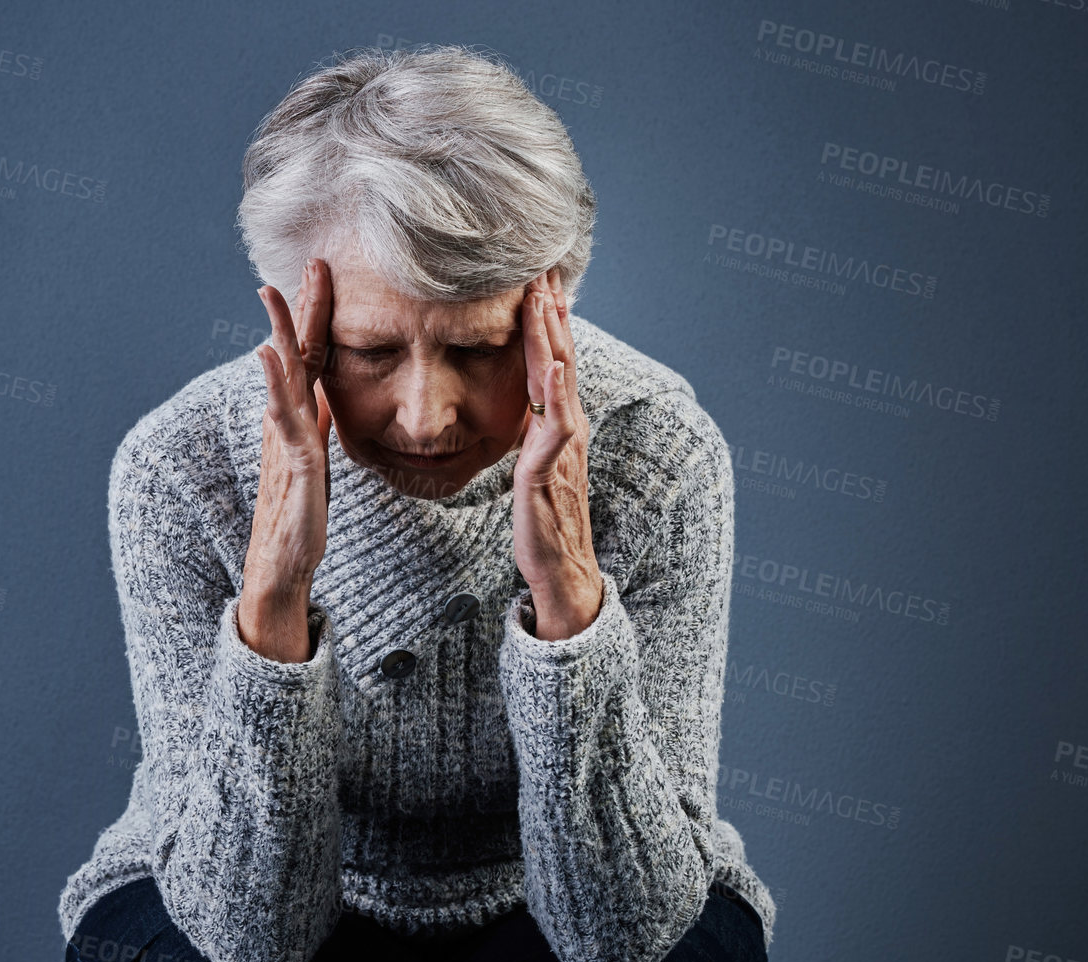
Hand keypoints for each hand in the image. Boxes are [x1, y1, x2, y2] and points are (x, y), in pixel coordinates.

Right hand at [239, 258, 335, 661]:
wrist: (283, 560)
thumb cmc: (298, 511)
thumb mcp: (314, 457)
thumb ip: (316, 423)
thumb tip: (324, 394)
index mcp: (299, 416)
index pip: (310, 356)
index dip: (315, 315)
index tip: (322, 273)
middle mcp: (287, 420)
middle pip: (294, 353)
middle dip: (300, 307)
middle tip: (309, 262)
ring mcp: (286, 439)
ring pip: (283, 376)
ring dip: (279, 332)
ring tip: (273, 293)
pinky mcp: (294, 463)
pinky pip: (284, 417)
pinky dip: (274, 384)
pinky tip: (269, 356)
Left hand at [512, 269, 604, 640]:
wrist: (560, 570)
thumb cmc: (542, 520)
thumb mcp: (532, 462)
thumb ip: (530, 429)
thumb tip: (521, 401)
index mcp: (558, 422)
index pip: (553, 358)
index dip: (545, 319)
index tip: (535, 278)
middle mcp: (566, 427)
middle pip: (559, 356)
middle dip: (550, 312)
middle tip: (541, 265)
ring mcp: (561, 448)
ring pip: (559, 381)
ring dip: (552, 338)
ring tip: (545, 298)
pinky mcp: (547, 472)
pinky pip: (554, 427)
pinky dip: (555, 394)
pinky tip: (550, 367)